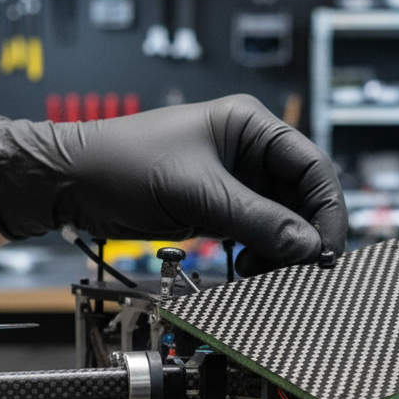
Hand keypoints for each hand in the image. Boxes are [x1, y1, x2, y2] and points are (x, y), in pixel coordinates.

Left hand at [0, 95, 345, 275]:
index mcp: (250, 126)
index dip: (327, 210)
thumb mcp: (198, 194)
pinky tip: (248, 269)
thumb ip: (258, 221)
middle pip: (301, 196)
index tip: (326, 250)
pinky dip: (260, 253)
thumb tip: (308, 247)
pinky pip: (256, 232)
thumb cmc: (122, 165)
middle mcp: (248, 150)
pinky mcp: (218, 205)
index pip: (312, 166)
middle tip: (303, 270)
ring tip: (268, 272)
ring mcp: (234, 180)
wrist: (72, 183)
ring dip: (281, 249)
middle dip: (303, 234)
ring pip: (280, 219)